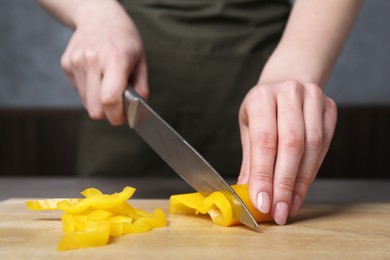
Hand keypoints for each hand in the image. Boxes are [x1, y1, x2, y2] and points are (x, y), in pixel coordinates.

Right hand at [61, 0, 147, 124]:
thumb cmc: (123, 37)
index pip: (110, 99)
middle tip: (118, 106)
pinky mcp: (66, 65)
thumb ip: (141, 87)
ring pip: (86, 103)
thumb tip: (138, 110)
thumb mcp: (140, 59)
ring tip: (107, 84)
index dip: (117, 116)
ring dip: (98, 102)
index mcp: (114, 59)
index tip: (123, 117)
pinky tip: (96, 75)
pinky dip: (89, 91)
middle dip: (108, 114)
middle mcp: (92, 61)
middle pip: (95, 109)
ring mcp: (76, 63)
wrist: (97, 15)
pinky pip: (79, 92)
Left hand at [238, 80, 336, 224]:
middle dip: (284, 183)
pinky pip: (325, 146)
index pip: (264, 141)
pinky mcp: (329, 108)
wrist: (288, 80)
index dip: (264, 175)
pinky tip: (300, 190)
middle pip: (291, 145)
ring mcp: (313, 98)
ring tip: (288, 206)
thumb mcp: (248, 126)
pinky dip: (312, 172)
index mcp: (261, 97)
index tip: (262, 202)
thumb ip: (250, 158)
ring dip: (300, 182)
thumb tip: (245, 192)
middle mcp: (289, 93)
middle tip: (278, 211)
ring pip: (312, 147)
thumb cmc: (263, 107)